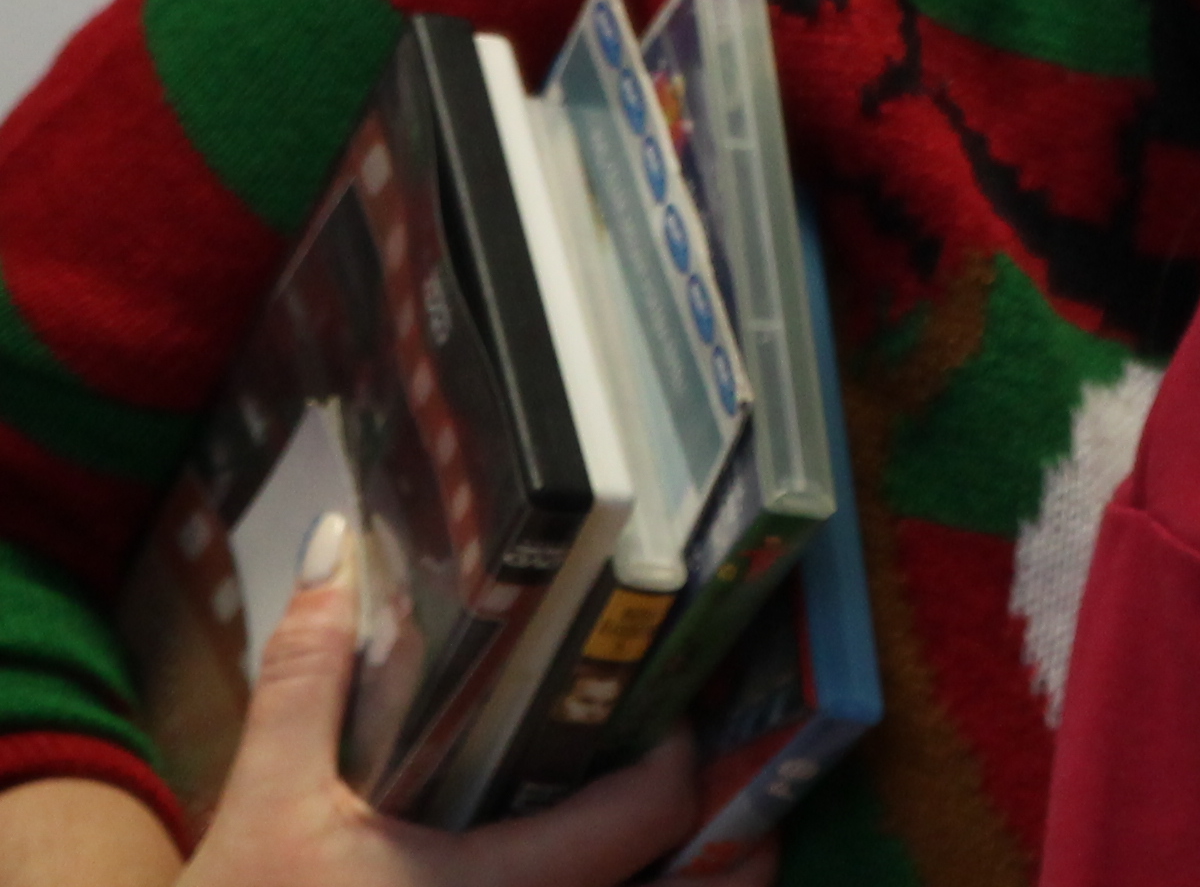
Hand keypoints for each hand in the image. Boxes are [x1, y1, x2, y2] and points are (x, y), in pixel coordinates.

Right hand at [170, 518, 704, 886]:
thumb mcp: (267, 805)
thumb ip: (308, 677)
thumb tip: (335, 549)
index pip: (649, 812)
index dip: (678, 748)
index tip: (662, 696)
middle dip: (728, 831)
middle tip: (711, 761)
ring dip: (685, 878)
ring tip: (683, 822)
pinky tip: (610, 871)